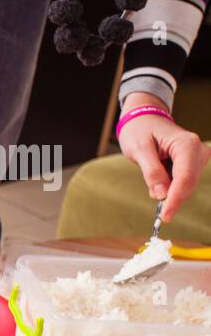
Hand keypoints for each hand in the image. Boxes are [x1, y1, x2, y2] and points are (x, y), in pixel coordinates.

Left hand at [118, 92, 210, 221]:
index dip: (175, 199)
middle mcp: (197, 150)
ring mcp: (197, 157)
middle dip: (174, 200)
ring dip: (172, 195)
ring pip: (187, 185)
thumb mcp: (139, 149)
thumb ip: (151, 172)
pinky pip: (183, 182)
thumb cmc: (139, 130)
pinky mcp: (192, 163)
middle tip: (160, 216)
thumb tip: (161, 195)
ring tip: (156, 192)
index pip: (185, 178)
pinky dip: (172, 189)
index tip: (165, 216)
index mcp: (186, 144)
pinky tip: (161, 187)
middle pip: (188, 184)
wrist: (144, 119)